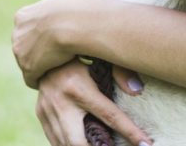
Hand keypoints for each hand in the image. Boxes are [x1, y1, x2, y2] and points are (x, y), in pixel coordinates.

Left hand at [14, 0, 105, 87]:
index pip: (29, 29)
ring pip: (28, 62)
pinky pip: (32, 78)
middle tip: (59, 56)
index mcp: (24, 16)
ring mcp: (20, 51)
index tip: (56, 41)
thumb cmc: (78, 10)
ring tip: (60, 68)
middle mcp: (17, 33)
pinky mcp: (28, 67)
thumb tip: (68, 8)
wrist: (76, 23)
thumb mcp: (65, 2)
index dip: (43, 36)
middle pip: (26, 46)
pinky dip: (42, 79)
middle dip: (38, 51)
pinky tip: (56, 79)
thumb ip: (58, 10)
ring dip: (41, 66)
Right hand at [36, 59, 152, 145]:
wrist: (44, 49)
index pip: (109, 116)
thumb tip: (137, 91)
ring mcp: (47, 111)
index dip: (129, 132)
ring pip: (64, 145)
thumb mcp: (101, 57)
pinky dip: (69, 145)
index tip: (145, 144)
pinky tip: (87, 144)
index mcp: (78, 87)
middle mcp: (60, 102)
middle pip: (79, 142)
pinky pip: (55, 140)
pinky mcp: (41, 116)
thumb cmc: (81, 54)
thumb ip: (121, 72)